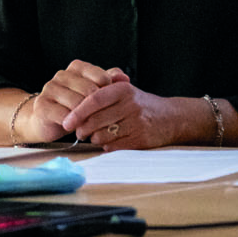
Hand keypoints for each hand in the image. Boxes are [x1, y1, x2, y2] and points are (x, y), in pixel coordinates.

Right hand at [20, 60, 126, 143]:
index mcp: (77, 67)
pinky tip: (78, 128)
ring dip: (87, 117)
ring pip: (78, 103)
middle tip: (103, 120)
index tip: (111, 106)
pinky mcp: (43, 105)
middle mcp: (62, 75)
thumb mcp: (94, 91)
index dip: (109, 94)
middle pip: (90, 91)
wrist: (47, 120)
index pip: (102, 77)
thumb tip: (125, 78)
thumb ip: (110, 82)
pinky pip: (65, 116)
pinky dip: (74, 124)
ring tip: (92, 125)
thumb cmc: (75, 104)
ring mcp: (50, 88)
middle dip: (98, 108)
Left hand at [59, 79, 187, 149]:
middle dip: (83, 129)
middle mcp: (130, 105)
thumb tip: (75, 100)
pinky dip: (107, 146)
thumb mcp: (126, 89)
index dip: (77, 112)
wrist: (171, 118)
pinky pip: (113, 147)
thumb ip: (103, 89)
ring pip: (102, 136)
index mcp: (123, 89)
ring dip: (95, 139)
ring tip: (97, 135)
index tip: (66, 122)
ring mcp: (136, 123)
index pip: (94, 100)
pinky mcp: (140, 139)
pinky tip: (109, 141)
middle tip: (79, 132)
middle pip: (95, 121)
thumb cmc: (141, 104)